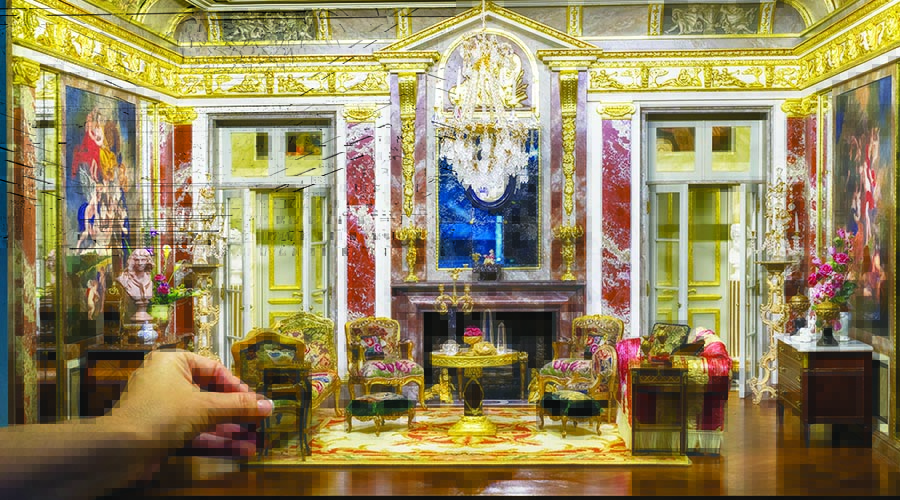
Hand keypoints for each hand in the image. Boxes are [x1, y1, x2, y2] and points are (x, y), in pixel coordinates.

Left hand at [108, 350, 272, 454]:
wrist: (121, 450)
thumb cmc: (160, 415)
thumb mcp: (205, 407)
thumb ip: (239, 406)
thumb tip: (269, 405)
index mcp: (172, 362)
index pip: (213, 368)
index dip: (236, 385)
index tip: (253, 399)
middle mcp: (166, 381)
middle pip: (210, 393)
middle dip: (235, 410)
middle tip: (256, 419)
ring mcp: (163, 407)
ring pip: (203, 415)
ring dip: (228, 427)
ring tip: (252, 438)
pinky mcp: (162, 430)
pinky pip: (194, 430)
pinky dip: (214, 438)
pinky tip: (238, 449)